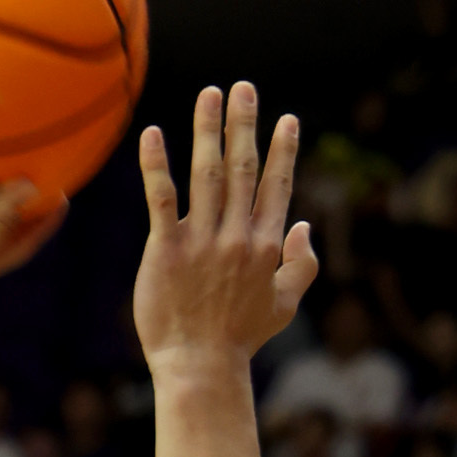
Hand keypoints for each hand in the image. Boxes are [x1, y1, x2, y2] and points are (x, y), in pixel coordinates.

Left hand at [135, 83, 317, 371]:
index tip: (285, 119)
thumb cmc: (240, 340)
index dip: (282, 150)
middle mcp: (237, 235)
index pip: (277, 185)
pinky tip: (153, 134)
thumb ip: (302, 265)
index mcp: (267, 244)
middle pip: (243, 167)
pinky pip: (161, 198)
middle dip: (244, 124)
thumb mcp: (284, 305)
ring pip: (207, 173)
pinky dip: (156, 165)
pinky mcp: (165, 250)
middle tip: (242, 88)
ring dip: (207, 130)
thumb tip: (302, 226)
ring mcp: (201, 241)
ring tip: (209, 94)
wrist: (199, 367)